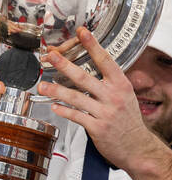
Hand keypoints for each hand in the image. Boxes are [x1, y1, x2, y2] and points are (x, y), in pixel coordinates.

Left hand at [38, 27, 171, 179]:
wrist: (137, 147)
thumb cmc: (127, 119)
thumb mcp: (124, 95)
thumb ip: (108, 81)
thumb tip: (90, 64)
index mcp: (121, 84)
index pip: (105, 60)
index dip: (93, 45)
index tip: (82, 32)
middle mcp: (113, 96)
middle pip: (84, 77)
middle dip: (65, 65)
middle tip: (50, 56)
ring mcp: (105, 112)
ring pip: (75, 97)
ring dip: (55, 91)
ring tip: (42, 86)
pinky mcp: (97, 128)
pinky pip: (76, 116)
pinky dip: (63, 110)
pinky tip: (54, 106)